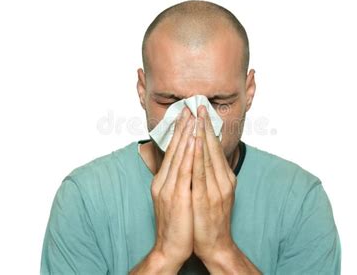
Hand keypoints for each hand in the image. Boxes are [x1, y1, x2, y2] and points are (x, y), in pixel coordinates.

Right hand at [149, 106, 195, 271]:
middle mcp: (163, 181)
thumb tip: (185, 166)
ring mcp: (169, 188)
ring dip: (186, 134)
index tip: (185, 115)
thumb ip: (176, 181)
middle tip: (188, 107)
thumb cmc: (176, 224)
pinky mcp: (177, 196)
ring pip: (178, 155)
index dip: (178, 132)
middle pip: (173, 149)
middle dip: (182, 127)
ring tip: (192, 116)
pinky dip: (189, 153)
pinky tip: (193, 140)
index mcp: (162, 180)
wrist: (170, 248)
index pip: (171, 151)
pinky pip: (184, 170)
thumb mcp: (173, 198)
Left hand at [191, 105, 237, 263]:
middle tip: (199, 105)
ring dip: (201, 135)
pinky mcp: (206, 198)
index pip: (216, 147)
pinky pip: (200, 173)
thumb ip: (210, 174)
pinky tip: (193, 143)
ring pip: (207, 157)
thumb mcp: (215, 191)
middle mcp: (224, 179)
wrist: (216, 244)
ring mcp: (216, 188)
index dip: (209, 128)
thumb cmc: (212, 217)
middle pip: (213, 148)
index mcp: (226, 177)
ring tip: (196, 117)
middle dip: (205, 125)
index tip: (202, 111)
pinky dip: (197, 156)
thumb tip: (202, 156)